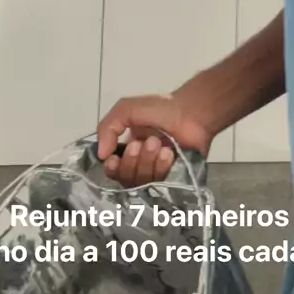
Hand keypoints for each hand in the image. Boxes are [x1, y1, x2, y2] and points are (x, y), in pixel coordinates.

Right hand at [97, 91, 211, 186]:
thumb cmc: (161, 109)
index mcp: (128, 149)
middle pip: (126, 178)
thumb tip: (101, 155)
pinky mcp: (174, 179)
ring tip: (159, 144)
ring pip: (142, 182)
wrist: (192, 112)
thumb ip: (107, 127)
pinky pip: (160, 185)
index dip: (112, 168)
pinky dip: (161, 168)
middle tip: (143, 143)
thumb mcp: (126, 109)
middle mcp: (142, 163)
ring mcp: (158, 173)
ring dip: (147, 162)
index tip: (115, 158)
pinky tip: (168, 153)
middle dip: (132, 162)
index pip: (114, 169)